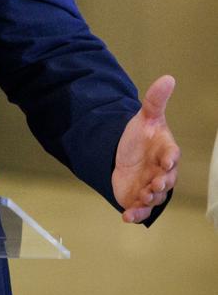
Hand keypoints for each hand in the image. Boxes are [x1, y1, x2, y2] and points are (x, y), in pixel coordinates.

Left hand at [112, 75, 179, 223]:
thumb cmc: (141, 138)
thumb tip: (168, 78)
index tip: (167, 161)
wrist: (123, 154)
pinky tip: (126, 216)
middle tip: (154, 183)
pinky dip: (135, 214)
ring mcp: (151, 187)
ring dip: (149, 199)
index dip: (170, 159)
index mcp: (166, 153)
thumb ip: (155, 100)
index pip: (172, 156)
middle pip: (166, 181)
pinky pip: (140, 210)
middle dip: (161, 183)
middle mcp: (162, 172)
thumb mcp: (146, 117)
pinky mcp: (138, 198)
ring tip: (140, 197)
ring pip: (155, 197)